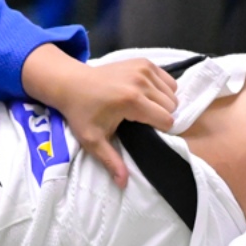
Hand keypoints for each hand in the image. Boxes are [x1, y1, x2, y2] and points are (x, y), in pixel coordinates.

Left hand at [20, 46, 178, 188]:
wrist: (71, 83)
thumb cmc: (82, 113)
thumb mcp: (93, 141)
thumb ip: (111, 161)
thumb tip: (123, 184)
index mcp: (132, 101)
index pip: (167, 120)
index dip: (160, 129)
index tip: (146, 131)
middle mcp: (141, 82)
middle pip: (172, 106)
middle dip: (162, 116)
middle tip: (143, 120)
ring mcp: (143, 69)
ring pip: (173, 92)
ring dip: (163, 102)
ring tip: (144, 107)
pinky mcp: (143, 62)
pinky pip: (168, 79)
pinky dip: (163, 88)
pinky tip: (147, 94)